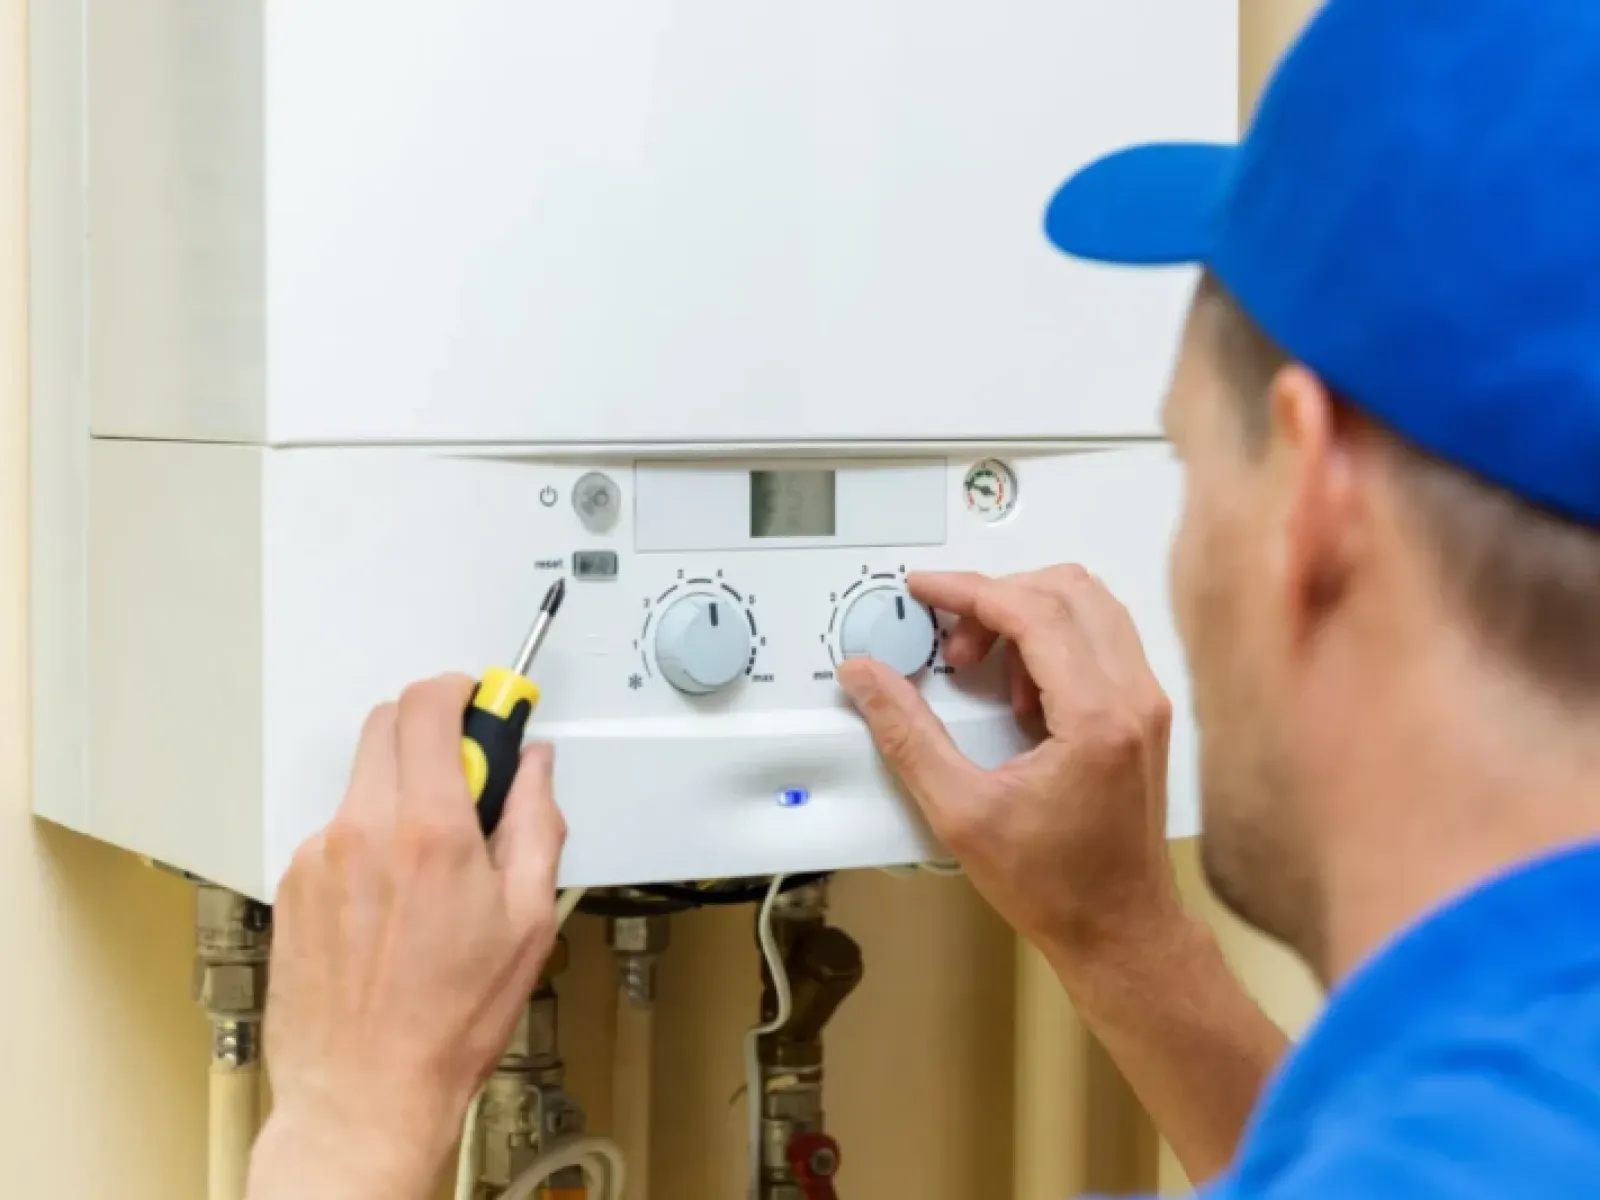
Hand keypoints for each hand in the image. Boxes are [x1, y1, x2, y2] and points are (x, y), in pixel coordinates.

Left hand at [252, 674, 565, 1195]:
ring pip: (364, 779)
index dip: (461, 689)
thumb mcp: (527, 919)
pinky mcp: (293, 884)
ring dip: (402, 791)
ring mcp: (319, 856)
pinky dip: (370, 838)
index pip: (429, 706)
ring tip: (431, 864)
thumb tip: (535, 769)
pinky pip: (338, 829)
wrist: (364, 1092)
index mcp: (430, 832)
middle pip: (388, 723)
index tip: (484, 702)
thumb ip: (536, 823)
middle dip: (432, 730)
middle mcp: (364, 831)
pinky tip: (393, 898)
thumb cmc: (446, 1022)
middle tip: (468, 777)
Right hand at [837, 567, 1182, 959]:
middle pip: (1068, 589)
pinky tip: (1017, 697)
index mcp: (1097, 718)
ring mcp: (1147, 704)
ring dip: (1026, 618)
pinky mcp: (1144, 714)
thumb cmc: (1057, 886)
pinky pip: (1101, 640)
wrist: (1120, 931)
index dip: (968, 590)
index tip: (924, 590)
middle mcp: (1135, 699)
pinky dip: (1052, 643)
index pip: (1034, 611)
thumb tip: (866, 677)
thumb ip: (907, 735)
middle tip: (951, 643)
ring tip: (982, 671)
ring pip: (1090, 607)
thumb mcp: (960, 812)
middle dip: (997, 599)